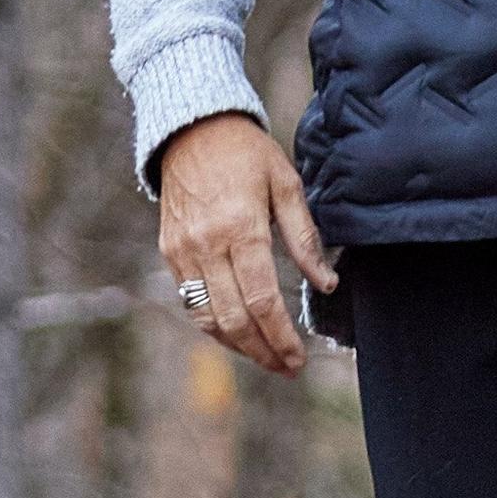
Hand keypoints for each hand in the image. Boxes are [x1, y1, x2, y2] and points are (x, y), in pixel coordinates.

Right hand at [155, 111, 333, 377]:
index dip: (282, 337)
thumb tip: (325, 283)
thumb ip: (305, 238)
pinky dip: (215, 325)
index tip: (298, 359)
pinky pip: (192, 302)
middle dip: (263, 352)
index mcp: (241, 228)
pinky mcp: (170, 252)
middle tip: (287, 369)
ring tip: (266, 357)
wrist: (191, 129)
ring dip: (239, 346)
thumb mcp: (286, 184)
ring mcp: (184, 251)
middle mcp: (208, 245)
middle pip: (235, 319)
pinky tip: (239, 332)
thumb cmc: (247, 154)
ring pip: (209, 318)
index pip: (262, 301)